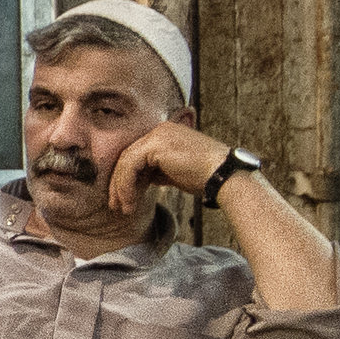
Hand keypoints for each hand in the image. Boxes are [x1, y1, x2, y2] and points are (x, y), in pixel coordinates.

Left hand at [108, 120, 236, 217]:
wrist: (224, 176)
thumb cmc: (204, 177)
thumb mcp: (174, 172)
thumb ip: (156, 171)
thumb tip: (139, 180)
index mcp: (164, 134)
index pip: (136, 156)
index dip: (126, 179)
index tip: (123, 200)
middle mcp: (159, 130)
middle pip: (128, 157)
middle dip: (119, 184)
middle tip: (116, 206)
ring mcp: (157, 135)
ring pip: (126, 162)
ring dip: (121, 188)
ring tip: (123, 208)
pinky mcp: (156, 144)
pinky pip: (130, 165)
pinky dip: (126, 185)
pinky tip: (129, 201)